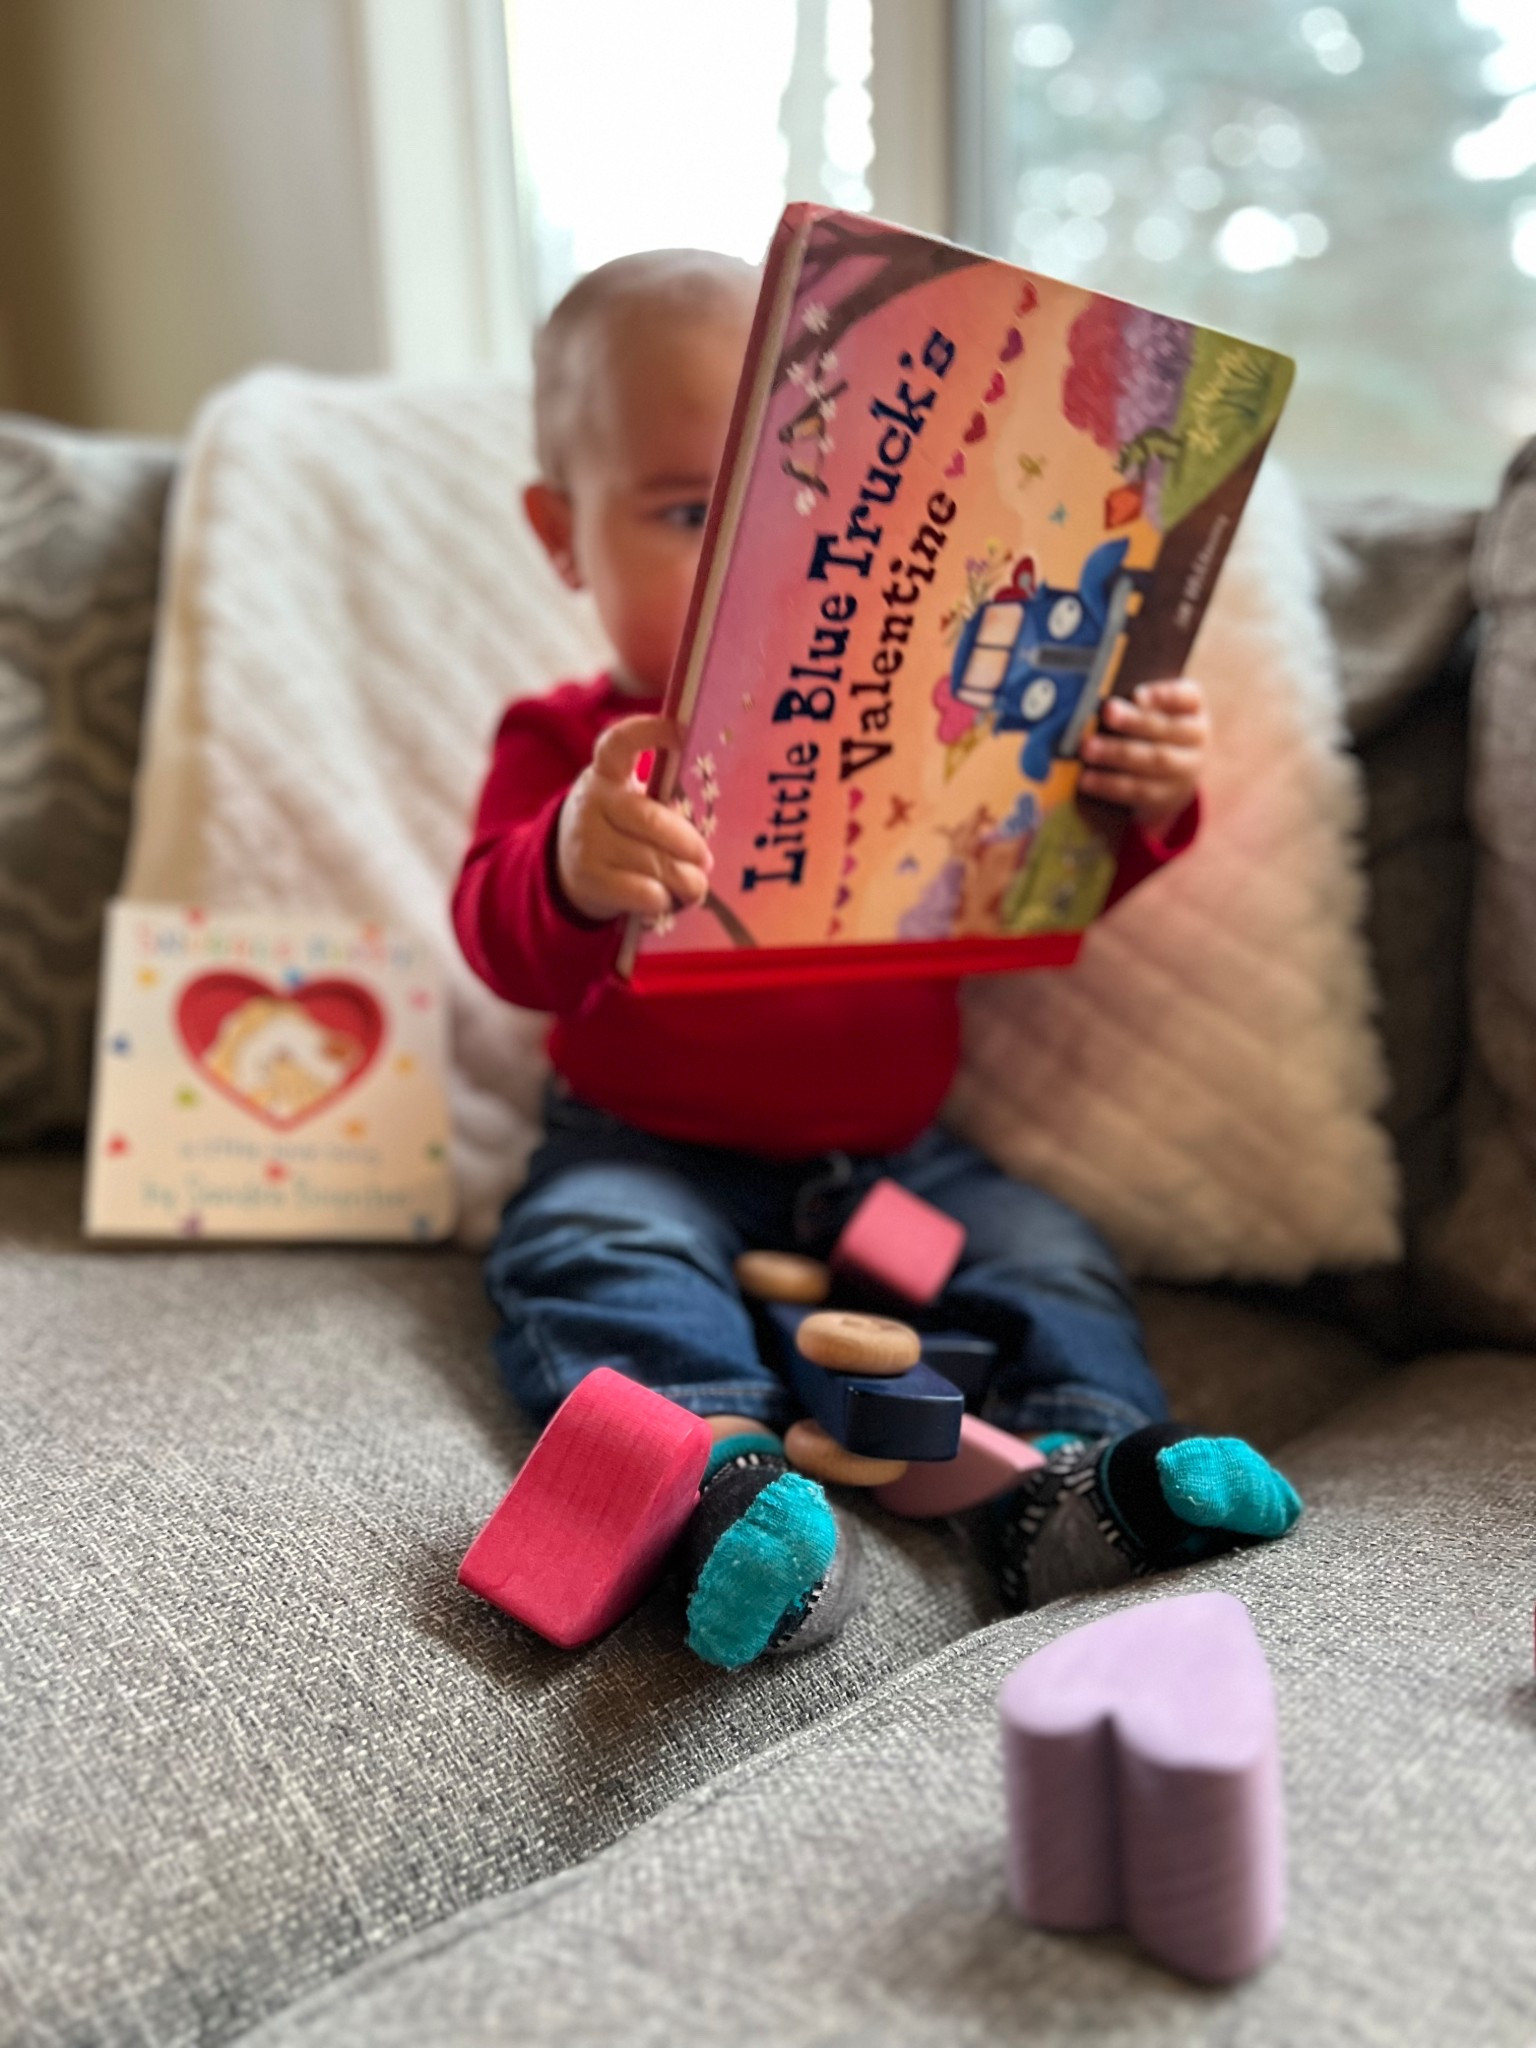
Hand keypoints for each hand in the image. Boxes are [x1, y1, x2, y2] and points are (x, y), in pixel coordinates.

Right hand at [557, 715, 712, 922]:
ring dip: (685, 879)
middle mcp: (593, 801)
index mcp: (607, 771)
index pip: (621, 742)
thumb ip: (662, 798)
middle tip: (706, 859)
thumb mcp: (629, 800)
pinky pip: (644, 892)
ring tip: (696, 885)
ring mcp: (587, 841)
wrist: (567, 868)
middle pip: (650, 820)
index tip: (684, 733)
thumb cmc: (619, 828)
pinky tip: (668, 898)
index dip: (651, 731)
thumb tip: (709, 832)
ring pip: (653, 862)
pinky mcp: (590, 878)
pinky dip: (665, 899)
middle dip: (688, 844)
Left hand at [1078, 677, 1208, 836]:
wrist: (1170, 775)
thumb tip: (1108, 706)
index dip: (1165, 695)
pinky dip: (1110, 785)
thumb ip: (1135, 703)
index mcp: (1193, 708)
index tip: (1138, 694)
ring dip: (1117, 754)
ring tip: (1088, 748)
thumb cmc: (1152, 729)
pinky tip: (1086, 779)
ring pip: (1154, 761)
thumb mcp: (1154, 710)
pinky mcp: (1167, 797)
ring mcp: (1186, 770)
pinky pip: (1139, 791)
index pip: (1187, 696)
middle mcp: (1197, 738)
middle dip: (1134, 721)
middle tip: (1107, 711)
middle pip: (1167, 729)